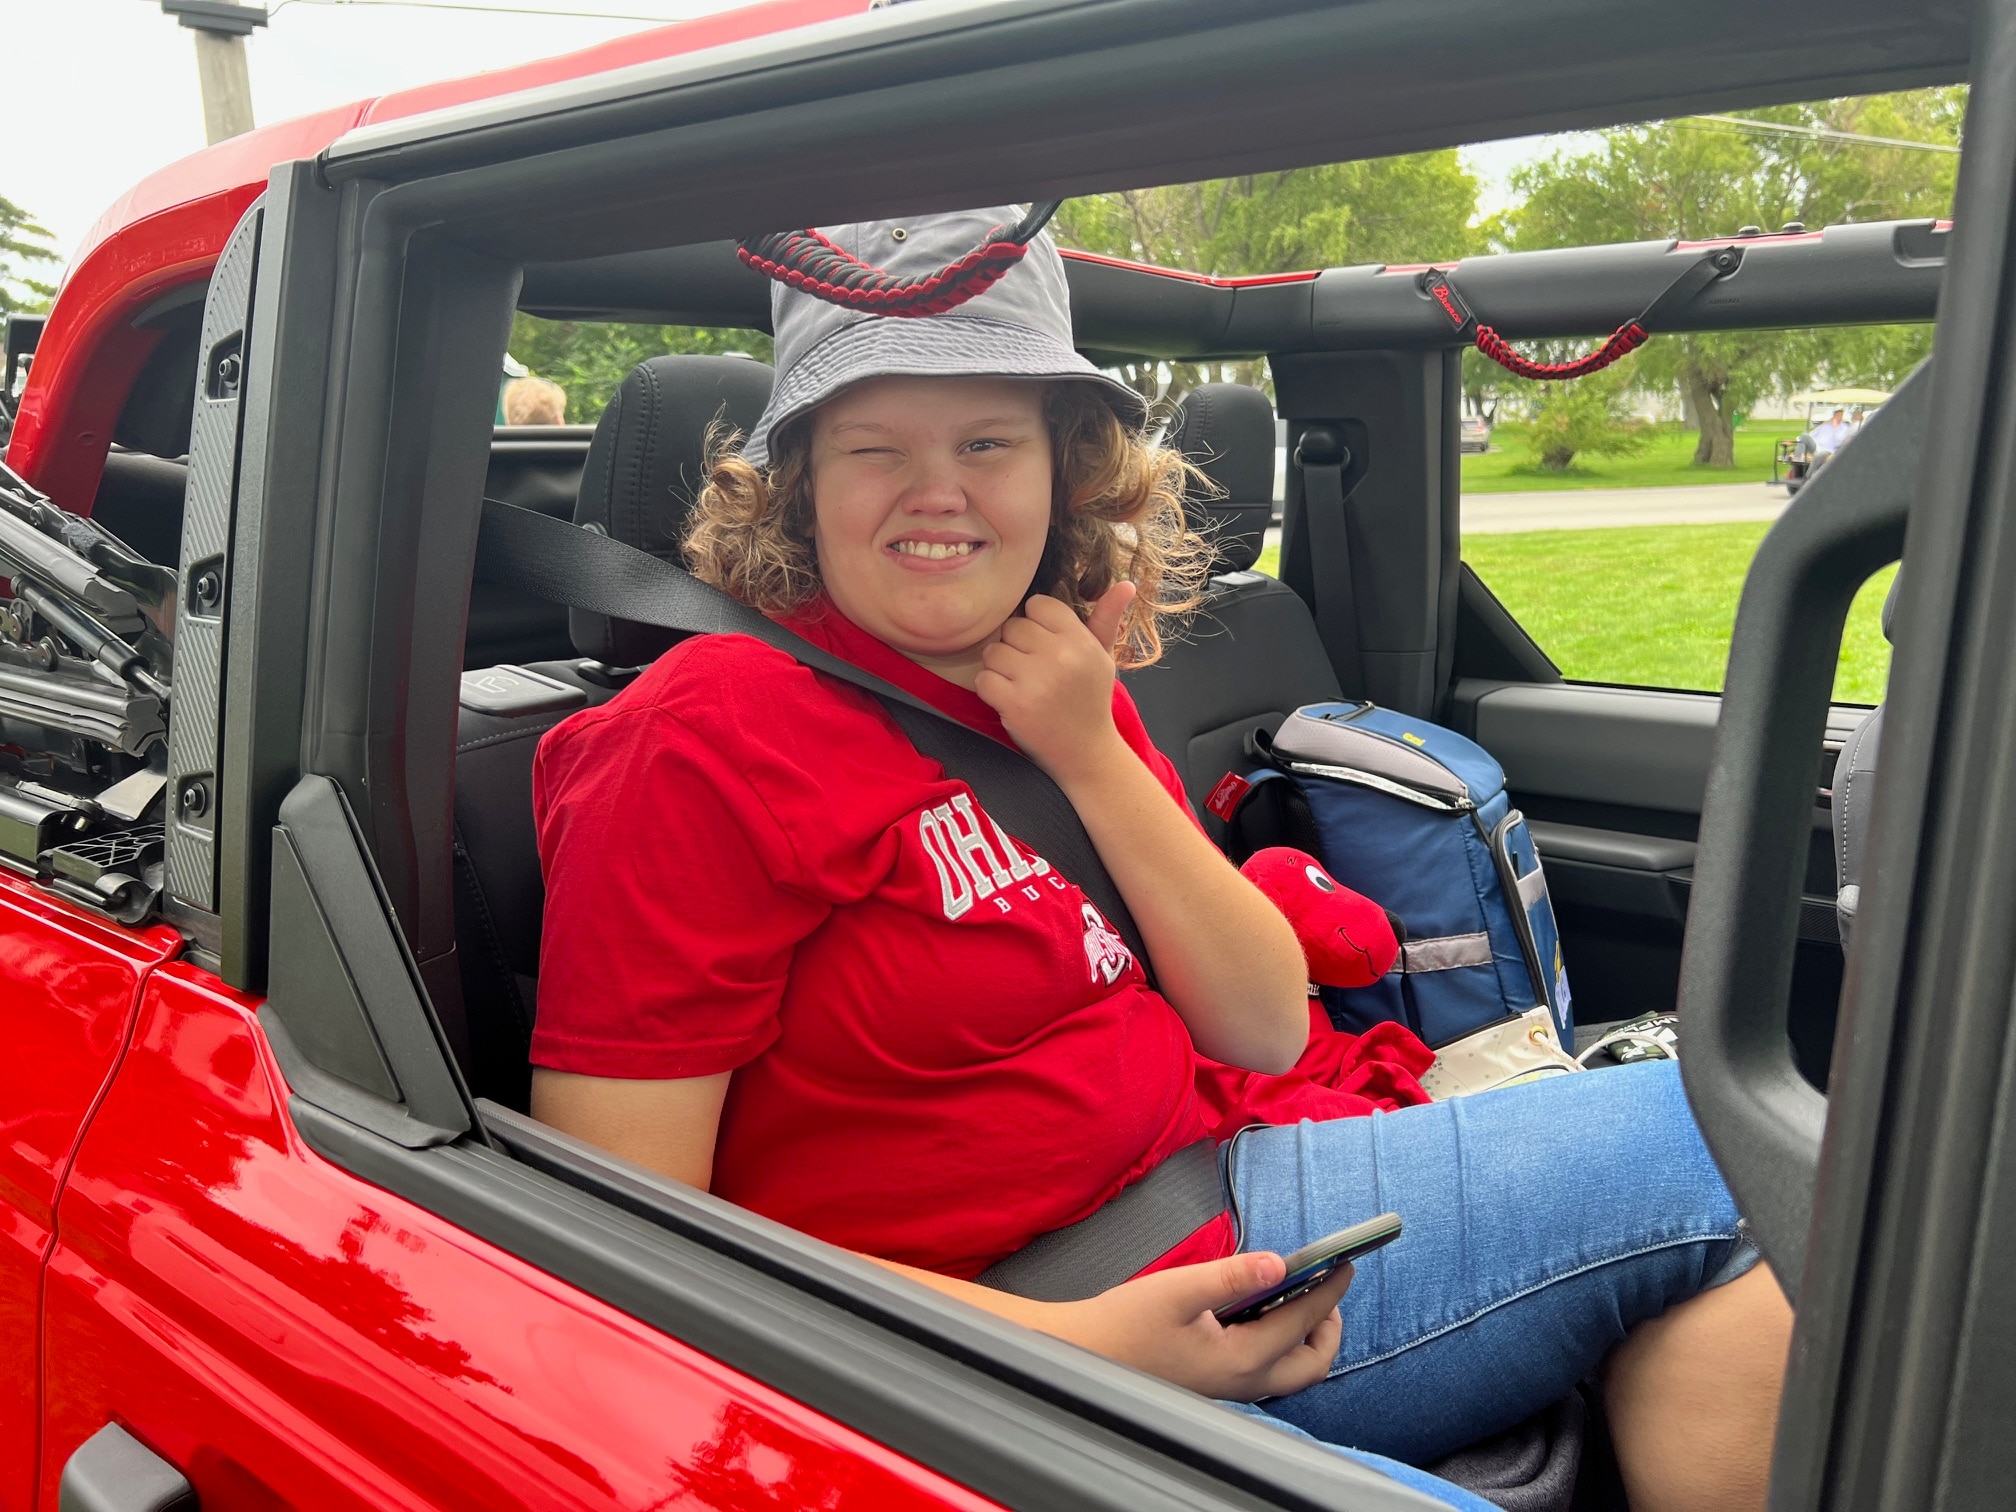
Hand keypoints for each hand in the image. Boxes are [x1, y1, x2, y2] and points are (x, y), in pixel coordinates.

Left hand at [975, 584, 1136, 786]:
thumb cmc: (1090, 700)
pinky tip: (1010, 699)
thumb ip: (1106, 619)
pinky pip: (983, 678)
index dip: (1035, 624)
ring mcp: (1036, 680)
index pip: (1038, 605)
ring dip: (1000, 668)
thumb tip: (1126, 583)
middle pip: (1012, 626)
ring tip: (1022, 684)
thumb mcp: (1103, 657)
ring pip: (993, 651)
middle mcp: (1061, 656)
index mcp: (1081, 640)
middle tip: (1032, 670)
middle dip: (1016, 646)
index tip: (1045, 646)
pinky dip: (991, 690)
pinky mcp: (1015, 704)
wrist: (1086, 753)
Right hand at [1052, 1251, 1349, 1400]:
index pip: (1303, 1320)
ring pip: (1292, 1371)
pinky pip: (1268, 1369)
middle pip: (1312, 1364)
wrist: (1083, 1357)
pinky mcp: (1216, 1383)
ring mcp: (1231, 1388)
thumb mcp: (1177, 1290)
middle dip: (1329, 1326)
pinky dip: (1282, 1343)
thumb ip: (1231, 1276)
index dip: (1329, 1289)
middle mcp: (1244, 1382)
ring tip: (1300, 1297)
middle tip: (1327, 1287)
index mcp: (1241, 1358)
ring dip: (1306, 1336)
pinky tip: (1262, 1312)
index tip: (1346, 1262)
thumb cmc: (1123, 1324)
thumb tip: (1280, 1264)